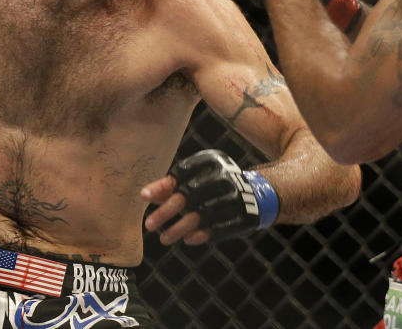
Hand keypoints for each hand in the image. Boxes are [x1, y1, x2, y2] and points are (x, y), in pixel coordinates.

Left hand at [141, 150, 278, 244]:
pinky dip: (201, 234)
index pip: (182, 172)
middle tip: (149, 225)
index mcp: (212, 161)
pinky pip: (219, 228)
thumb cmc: (216, 184)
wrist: (257, 194)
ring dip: (180, 228)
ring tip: (163, 239)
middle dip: (167, 211)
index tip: (144, 197)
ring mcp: (236, 197)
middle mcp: (225, 176)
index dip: (162, 185)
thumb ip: (172, 185)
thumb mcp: (198, 177)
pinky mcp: (245, 216)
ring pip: (202, 214)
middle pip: (189, 194)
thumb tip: (145, 196)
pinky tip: (187, 240)